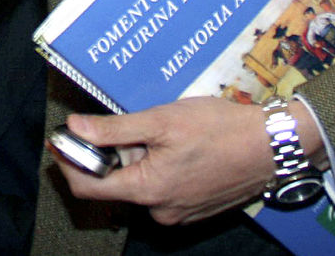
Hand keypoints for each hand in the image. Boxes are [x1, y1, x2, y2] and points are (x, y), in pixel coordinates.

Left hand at [57, 97, 320, 225]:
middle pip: (114, 184)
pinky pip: (161, 189)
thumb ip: (114, 129)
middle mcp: (160, 210)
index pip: (87, 187)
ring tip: (161, 131)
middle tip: (129, 124)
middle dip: (111, 154)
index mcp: (147, 190)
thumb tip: (74, 128)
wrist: (272, 146)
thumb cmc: (219, 129)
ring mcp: (179, 212)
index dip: (68, 161)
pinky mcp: (194, 209)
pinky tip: (177, 145)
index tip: (62, 137)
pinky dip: (157, 168)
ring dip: (137, 159)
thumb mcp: (161, 121)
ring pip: (139, 184)